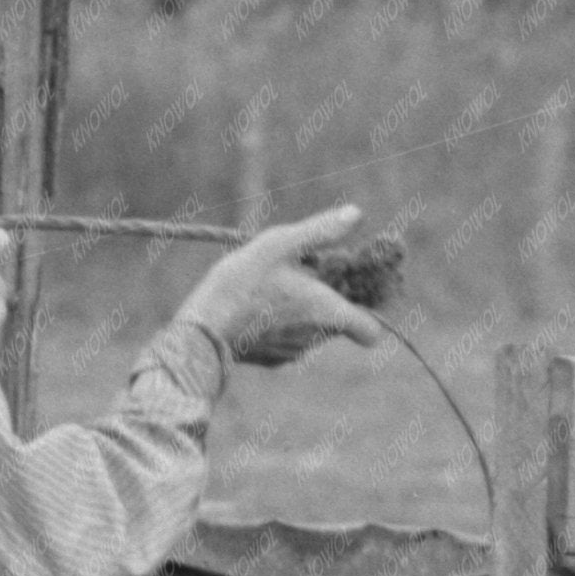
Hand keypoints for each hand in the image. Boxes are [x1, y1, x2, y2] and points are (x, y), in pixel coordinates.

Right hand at [181, 206, 389, 370]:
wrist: (203, 329)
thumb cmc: (243, 283)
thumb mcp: (282, 243)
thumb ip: (322, 231)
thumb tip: (356, 214)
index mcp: (328, 313)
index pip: (372, 330)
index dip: (371, 312)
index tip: (357, 291)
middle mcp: (316, 339)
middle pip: (340, 323)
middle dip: (331, 300)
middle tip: (308, 274)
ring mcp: (293, 353)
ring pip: (313, 331)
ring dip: (305, 311)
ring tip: (276, 287)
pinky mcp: (271, 361)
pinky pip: (289, 341)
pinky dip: (283, 325)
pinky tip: (258, 307)